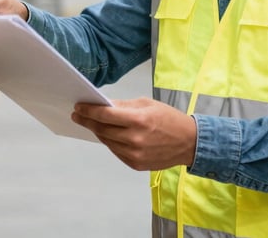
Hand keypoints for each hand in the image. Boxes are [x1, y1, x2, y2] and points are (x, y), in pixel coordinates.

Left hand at [72, 97, 196, 170]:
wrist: (189, 142)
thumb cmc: (169, 118)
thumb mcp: (147, 104)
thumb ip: (124, 106)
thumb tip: (103, 105)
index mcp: (138, 120)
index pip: (105, 115)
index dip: (89, 111)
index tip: (79, 108)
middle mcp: (135, 139)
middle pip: (102, 129)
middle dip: (88, 121)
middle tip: (78, 115)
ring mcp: (135, 154)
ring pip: (107, 142)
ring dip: (97, 132)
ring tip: (92, 124)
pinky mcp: (136, 164)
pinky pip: (116, 151)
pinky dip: (110, 142)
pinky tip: (107, 134)